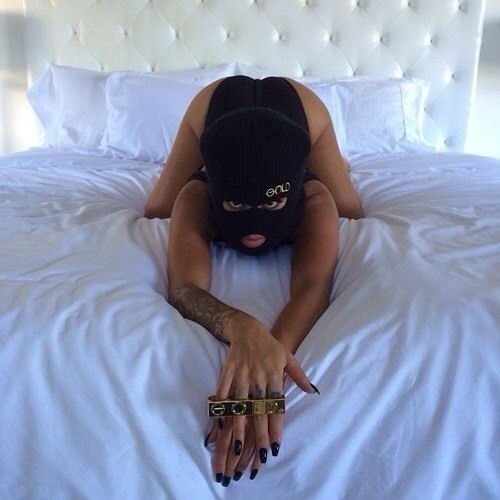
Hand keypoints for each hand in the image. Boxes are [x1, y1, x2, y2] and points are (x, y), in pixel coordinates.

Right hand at [208, 311, 315, 484]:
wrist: (247, 329)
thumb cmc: (270, 346)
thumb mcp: (288, 358)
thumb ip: (300, 377)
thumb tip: (314, 392)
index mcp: (274, 374)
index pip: (276, 405)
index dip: (276, 426)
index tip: (275, 446)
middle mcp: (257, 377)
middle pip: (258, 409)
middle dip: (259, 433)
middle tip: (260, 455)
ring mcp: (240, 376)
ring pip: (239, 405)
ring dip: (239, 426)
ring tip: (238, 447)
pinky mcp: (227, 373)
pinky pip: (223, 393)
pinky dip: (221, 409)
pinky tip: (220, 425)